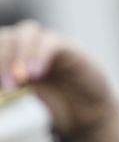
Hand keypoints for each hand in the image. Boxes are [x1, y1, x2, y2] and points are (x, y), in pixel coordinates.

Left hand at [0, 20, 118, 141]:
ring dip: (19, 55)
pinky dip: (40, 56)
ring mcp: (49, 43)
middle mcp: (28, 45)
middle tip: (5, 87)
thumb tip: (2, 87)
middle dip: (2, 59)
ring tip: (20, 81)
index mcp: (13, 56)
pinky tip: (36, 74)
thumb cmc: (54, 105)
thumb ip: (8, 90)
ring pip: (27, 32)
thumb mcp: (23, 100)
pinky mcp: (70, 48)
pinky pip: (51, 42)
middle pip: (6, 36)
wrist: (88, 110)